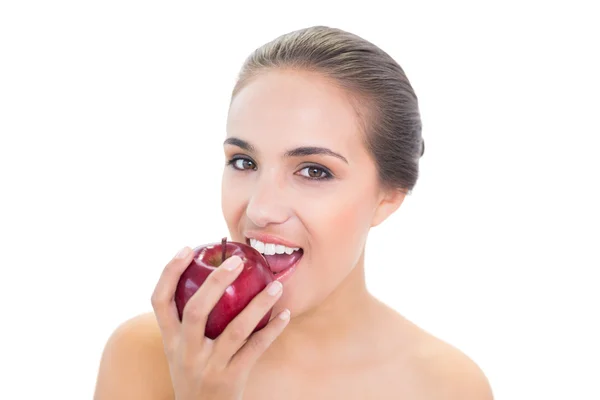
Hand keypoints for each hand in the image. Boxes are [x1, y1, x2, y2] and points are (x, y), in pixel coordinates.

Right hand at [151, 246, 289, 399]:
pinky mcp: (231, 378)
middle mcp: (185, 352)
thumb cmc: (194, 374)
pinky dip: (272, 330)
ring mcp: (208, 366)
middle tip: (238, 261)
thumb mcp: (180, 351)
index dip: (170, 272)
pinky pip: (255, 349)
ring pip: (235, 329)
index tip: (188, 248)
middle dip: (216, 282)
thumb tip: (210, 278)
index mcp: (170, 340)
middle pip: (196, 310)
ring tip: (276, 285)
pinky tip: (285, 315)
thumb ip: (187, 322)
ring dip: (258, 304)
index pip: (159, 301)